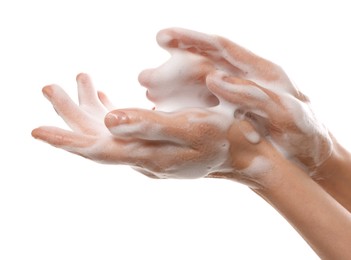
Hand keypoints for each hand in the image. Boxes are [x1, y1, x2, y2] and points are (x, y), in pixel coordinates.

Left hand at [32, 73, 261, 180]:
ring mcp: (147, 151)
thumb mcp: (191, 128)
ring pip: (108, 132)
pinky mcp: (155, 143)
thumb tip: (110, 120)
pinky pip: (124, 129)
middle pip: (96, 138)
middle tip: (48, 87)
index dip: (66, 140)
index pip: (96, 150)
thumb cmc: (222, 139)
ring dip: (89, 108)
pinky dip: (110, 111)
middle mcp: (141, 157)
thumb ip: (150, 125)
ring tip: (78, 80)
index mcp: (146, 155)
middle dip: (70, 114)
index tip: (36, 130)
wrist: (243, 154)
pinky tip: (104, 98)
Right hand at [139, 28, 332, 173]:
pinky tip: (165, 112)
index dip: (191, 39)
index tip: (162, 37)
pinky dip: (181, 107)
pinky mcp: (225, 114)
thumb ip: (253, 95)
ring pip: (195, 86)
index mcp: (259, 71)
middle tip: (145, 78)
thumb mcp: (287, 113)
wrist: (308, 155)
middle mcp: (241, 79)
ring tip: (148, 94)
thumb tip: (214, 79)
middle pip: (201, 66)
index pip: (221, 47)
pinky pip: (198, 106)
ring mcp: (231, 97)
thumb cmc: (302, 132)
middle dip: (172, 69)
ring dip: (171, 88)